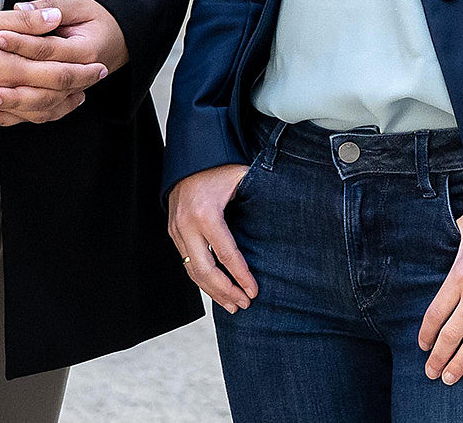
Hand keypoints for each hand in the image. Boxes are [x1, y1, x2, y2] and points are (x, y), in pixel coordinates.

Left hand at [0, 0, 129, 124]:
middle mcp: (80, 77)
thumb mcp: (80, 6)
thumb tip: (22, 8)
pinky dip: (14, 117)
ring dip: (10, 109)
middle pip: (44, 86)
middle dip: (12, 86)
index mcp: (86, 50)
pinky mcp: (61, 99)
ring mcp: (71, 92)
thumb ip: (51, 7)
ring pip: (40, 107)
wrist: (120, 39)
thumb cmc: (100, 20)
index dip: (21, 43)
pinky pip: (38, 113)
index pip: (48, 49)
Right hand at [0, 8, 106, 124]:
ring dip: (55, 106)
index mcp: (7, 68)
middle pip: (48, 96)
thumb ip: (23, 23)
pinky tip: (29, 111)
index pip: (57, 73)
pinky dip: (25, 116)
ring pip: (29, 113)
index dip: (81, 69)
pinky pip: (5, 119)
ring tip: (71, 99)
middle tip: (94, 81)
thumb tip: (56, 20)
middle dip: (76, 89)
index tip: (100, 64)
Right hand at [167, 164, 257, 313]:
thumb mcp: (241, 178)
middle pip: (205, 270)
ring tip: (232, 305)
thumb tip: (288, 210)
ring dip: (212, 291)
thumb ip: (259, 194)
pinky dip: (201, 279)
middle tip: (243, 305)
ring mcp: (177, 230)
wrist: (189, 157)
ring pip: (192, 271)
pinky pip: (186, 262)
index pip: (226, 254)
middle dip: (225, 291)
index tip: (254, 291)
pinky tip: (215, 290)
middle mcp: (187, 225)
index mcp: (206, 213)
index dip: (241, 275)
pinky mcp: (174, 233)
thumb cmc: (219, 166)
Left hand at [418, 210, 462, 384]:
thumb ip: (458, 235)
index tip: (423, 347)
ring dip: (460, 364)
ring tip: (450, 378)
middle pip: (451, 335)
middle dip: (438, 357)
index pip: (435, 314)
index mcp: (459, 275)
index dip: (427, 335)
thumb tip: (453, 234)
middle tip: (431, 373)